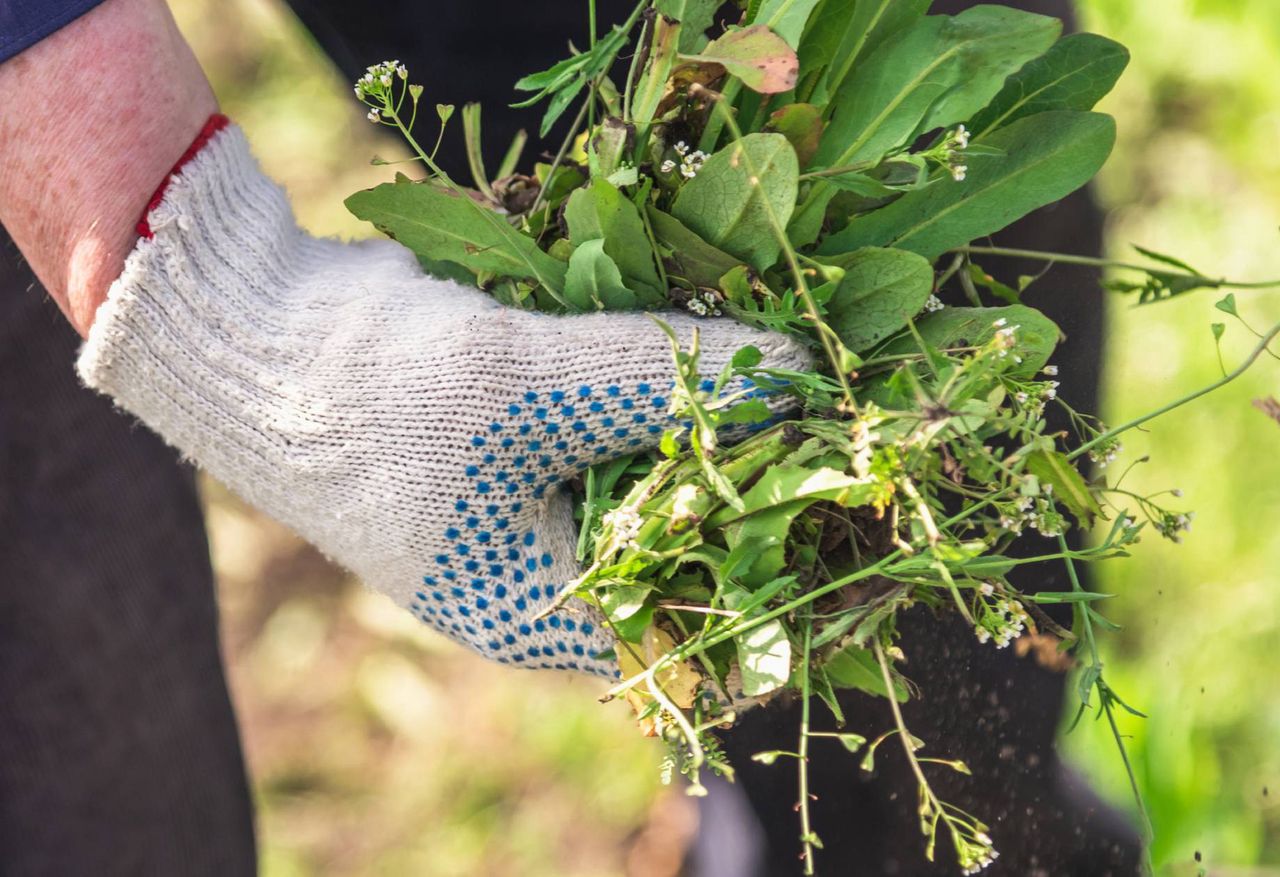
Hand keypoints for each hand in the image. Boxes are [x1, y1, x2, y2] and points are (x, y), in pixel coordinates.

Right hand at [80, 123, 811, 673]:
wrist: (255, 335)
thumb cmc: (374, 394)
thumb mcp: (529, 388)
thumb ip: (666, 381)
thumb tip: (802, 372)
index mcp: (544, 614)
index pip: (699, 626)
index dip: (780, 570)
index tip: (844, 490)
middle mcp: (547, 575)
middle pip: (690, 544)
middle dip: (755, 474)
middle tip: (826, 403)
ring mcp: (534, 505)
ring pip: (657, 472)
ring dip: (707, 417)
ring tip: (777, 360)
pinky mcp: (527, 441)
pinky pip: (615, 425)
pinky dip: (653, 384)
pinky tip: (700, 334)